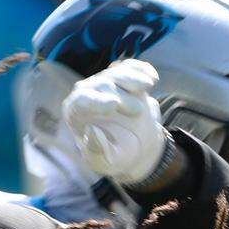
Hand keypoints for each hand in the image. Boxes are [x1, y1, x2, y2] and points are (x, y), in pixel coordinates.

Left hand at [62, 59, 165, 184]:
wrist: (133, 147)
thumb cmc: (112, 155)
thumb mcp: (104, 161)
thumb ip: (97, 149)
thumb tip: (91, 130)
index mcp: (75, 112)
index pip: (80, 100)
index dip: (96, 101)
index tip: (114, 105)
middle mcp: (86, 93)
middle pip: (101, 85)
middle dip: (121, 96)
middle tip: (137, 113)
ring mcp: (105, 82)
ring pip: (116, 72)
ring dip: (133, 79)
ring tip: (149, 86)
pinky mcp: (122, 77)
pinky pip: (130, 67)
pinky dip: (142, 69)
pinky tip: (153, 78)